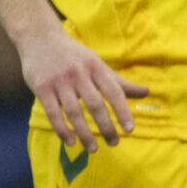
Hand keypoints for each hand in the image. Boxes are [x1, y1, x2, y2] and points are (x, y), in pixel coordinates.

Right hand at [15, 24, 147, 148]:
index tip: (130, 129)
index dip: (122, 111)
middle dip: (106, 126)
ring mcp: (60, 82)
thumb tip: (147, 92)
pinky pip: (53, 113)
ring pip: (74, 112)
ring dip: (85, 133)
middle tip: (114, 143)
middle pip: (95, 105)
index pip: (114, 92)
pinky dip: (62, 130)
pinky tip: (71, 142)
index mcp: (96, 67)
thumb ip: (119, 82)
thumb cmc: (74, 55)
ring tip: (94, 149)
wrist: (39, 38)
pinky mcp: (42, 88)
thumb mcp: (98, 64)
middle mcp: (79, 74)